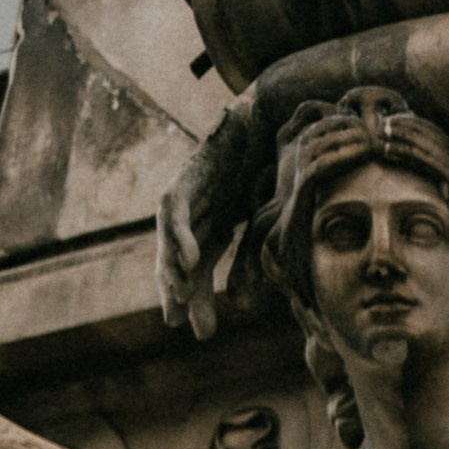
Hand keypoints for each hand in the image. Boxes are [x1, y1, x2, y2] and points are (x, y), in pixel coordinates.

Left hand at [157, 101, 271, 339]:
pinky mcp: (191, 173)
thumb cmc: (278, 168)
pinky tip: (191, 261)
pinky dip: (183, 235)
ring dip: (173, 265)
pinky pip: (179, 208)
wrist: (278, 118)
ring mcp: (193, 190)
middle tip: (176, 320)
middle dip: (175, 287)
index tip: (193, 330)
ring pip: (171, 233)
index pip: (198, 268)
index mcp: (217, 223)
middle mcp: (200, 210)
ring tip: (180, 294)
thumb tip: (239, 299)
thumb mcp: (266, 224)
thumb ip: (251, 258)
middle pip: (179, 256)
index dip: (195, 297)